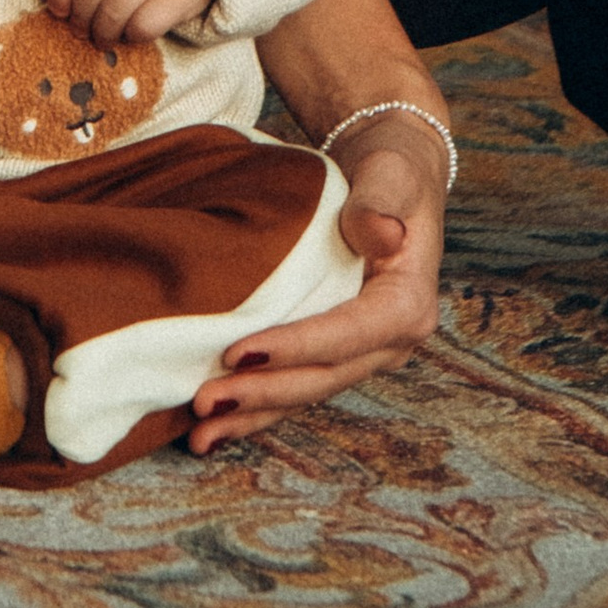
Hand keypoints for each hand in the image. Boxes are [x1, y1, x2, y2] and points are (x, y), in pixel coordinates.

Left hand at [185, 124, 446, 452]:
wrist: (392, 178)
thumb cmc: (391, 173)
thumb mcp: (392, 175)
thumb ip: (380, 204)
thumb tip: (381, 234)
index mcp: (408, 304)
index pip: (351, 334)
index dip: (297, 347)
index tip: (241, 352)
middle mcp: (390, 341)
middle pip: (323, 376)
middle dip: (263, 394)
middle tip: (206, 402)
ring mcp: (362, 354)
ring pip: (305, 392)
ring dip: (254, 415)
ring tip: (200, 434)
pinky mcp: (336, 354)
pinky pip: (295, 386)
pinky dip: (257, 408)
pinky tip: (217, 428)